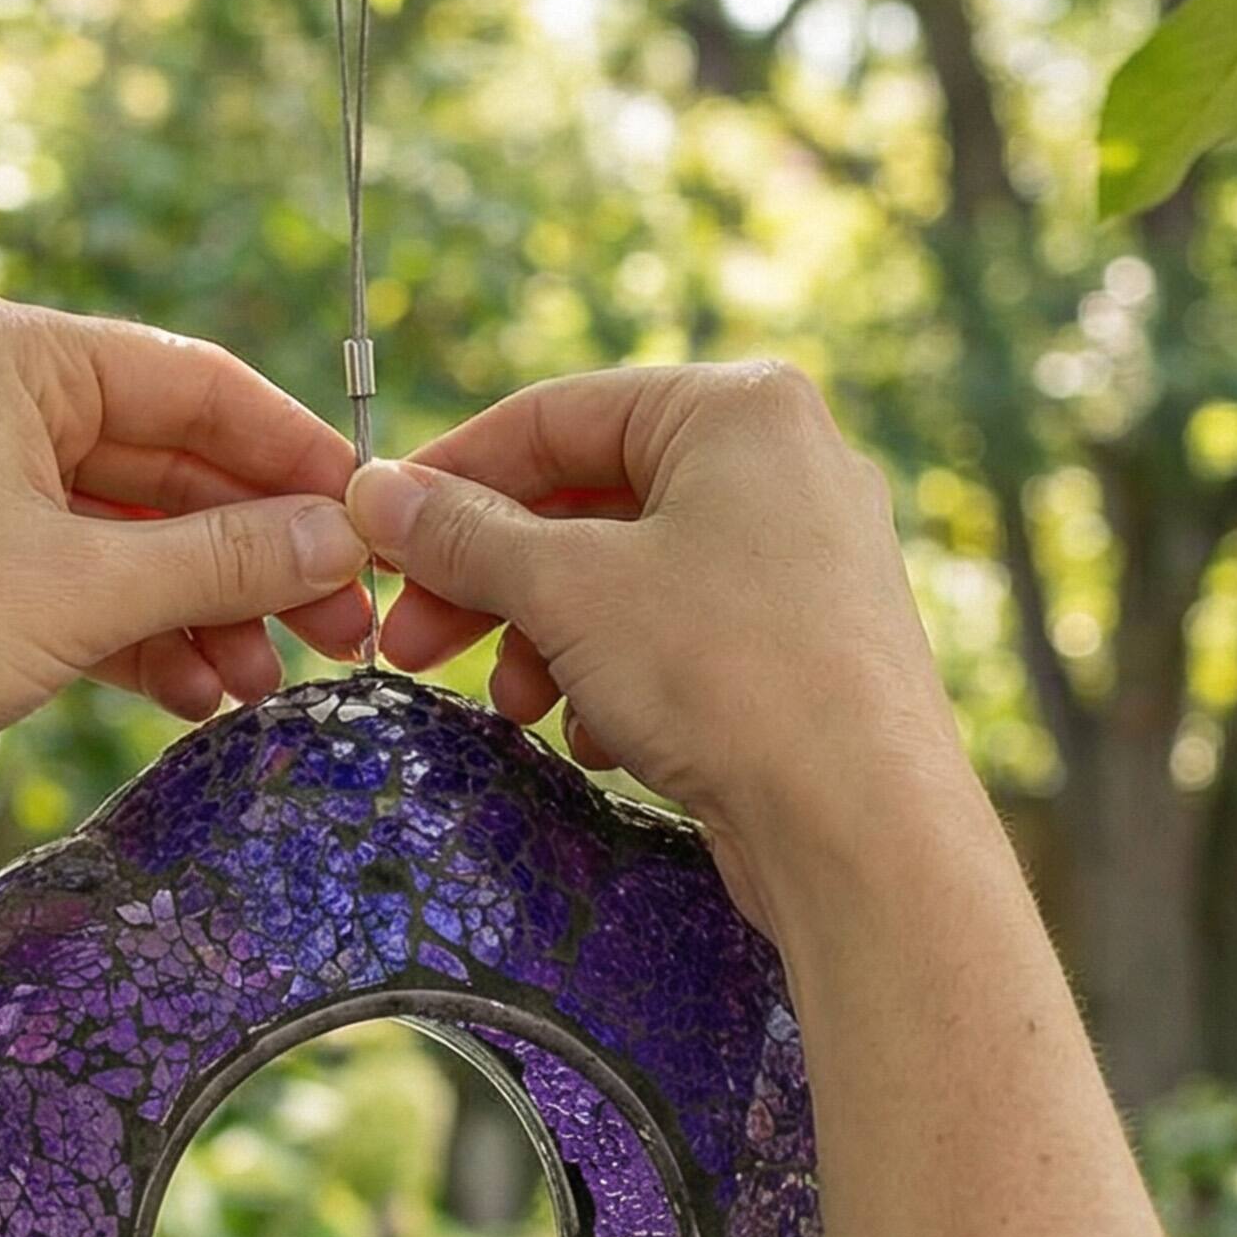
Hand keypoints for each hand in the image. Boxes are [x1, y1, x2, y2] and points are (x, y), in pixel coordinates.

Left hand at [0, 294, 373, 873]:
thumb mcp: (86, 588)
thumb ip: (226, 557)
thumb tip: (344, 539)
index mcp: (8, 354)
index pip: (196, 382)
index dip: (295, 456)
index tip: (374, 524)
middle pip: (171, 463)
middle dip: (258, 550)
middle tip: (342, 627)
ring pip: (133, 535)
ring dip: (208, 607)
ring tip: (273, 682)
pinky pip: (86, 587)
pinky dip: (146, 637)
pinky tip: (203, 696)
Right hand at [342, 363, 968, 919]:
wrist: (861, 827)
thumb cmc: (729, 676)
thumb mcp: (569, 592)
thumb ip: (465, 536)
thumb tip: (374, 496)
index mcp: (740, 408)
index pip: (558, 414)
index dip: (453, 475)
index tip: (377, 533)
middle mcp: (783, 464)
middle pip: (589, 502)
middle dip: (492, 580)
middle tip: (412, 641)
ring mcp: (803, 557)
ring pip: (629, 577)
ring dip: (547, 639)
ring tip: (512, 707)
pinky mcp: (806, 642)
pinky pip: (678, 633)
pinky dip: (616, 675)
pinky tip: (593, 737)